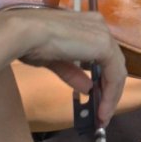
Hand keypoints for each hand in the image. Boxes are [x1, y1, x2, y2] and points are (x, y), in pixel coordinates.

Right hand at [0, 8, 127, 124]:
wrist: (24, 33)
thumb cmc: (31, 42)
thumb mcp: (55, 61)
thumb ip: (73, 73)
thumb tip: (88, 88)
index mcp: (86, 24)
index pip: (103, 55)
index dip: (102, 79)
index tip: (97, 101)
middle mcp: (99, 25)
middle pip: (113, 63)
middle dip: (109, 90)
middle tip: (102, 113)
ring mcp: (103, 34)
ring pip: (116, 70)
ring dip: (110, 96)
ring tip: (102, 117)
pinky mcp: (104, 46)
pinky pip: (114, 75)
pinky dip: (110, 95)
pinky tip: (102, 111)